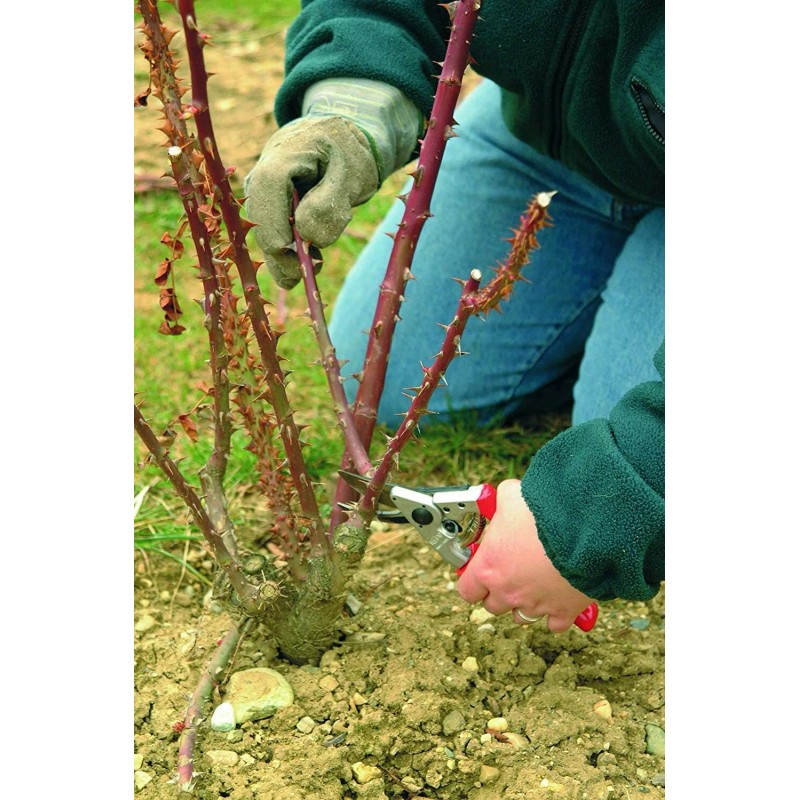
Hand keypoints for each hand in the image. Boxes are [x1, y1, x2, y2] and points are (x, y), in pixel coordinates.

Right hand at [244, 116, 378, 288]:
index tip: (298, 258)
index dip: (276, 229)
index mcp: (283, 155)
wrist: (337, 144)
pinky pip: (271, 238)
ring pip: (263, 234)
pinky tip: (308, 261)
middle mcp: (261, 175)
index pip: (266, 193)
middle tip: (310, 273)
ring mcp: (259, 194)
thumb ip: (331, 205)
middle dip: (282, 253)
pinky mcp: (265, 210)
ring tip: (317, 264)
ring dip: (287, 257)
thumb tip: (307, 238)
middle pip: (260, 220)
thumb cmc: (347, 156)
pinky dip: (288, 255)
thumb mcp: (352, 175)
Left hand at [457, 479, 593, 632]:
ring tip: (534, 585)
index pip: (467, 590)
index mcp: (489, 568)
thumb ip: (501, 502)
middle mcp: (508, 592)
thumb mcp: (511, 496)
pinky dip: (555, 614)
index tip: (481, 571)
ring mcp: (536, 605)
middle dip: (499, 592)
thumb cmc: (542, 514)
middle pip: (493, 606)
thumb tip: (504, 497)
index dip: (474, 580)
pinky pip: (554, 624)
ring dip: (524, 603)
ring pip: (522, 617)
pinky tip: (558, 596)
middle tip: (509, 574)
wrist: (584, 529)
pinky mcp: (563, 611)